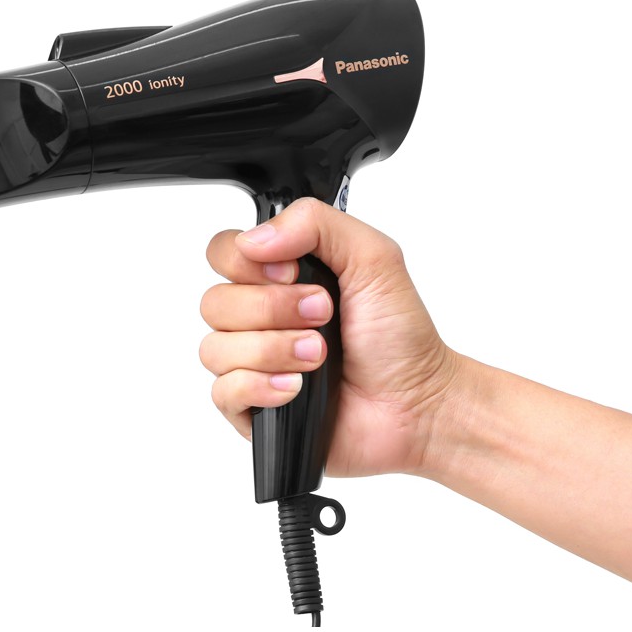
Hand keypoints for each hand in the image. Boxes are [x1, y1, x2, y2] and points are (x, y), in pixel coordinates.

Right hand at [199, 198, 456, 475]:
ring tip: (318, 356)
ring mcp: (253, 364)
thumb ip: (315, 223)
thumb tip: (253, 238)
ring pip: (215, 348)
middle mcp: (261, 317)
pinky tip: (297, 388)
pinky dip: (262, 386)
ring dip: (273, 349)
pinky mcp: (252, 408)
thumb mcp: (373, 257)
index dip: (247, 262)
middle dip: (272, 308)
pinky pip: (224, 392)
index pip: (223, 253)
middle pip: (214, 301)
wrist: (417, 405)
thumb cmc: (400, 338)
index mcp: (281, 275)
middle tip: (321, 314)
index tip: (291, 272)